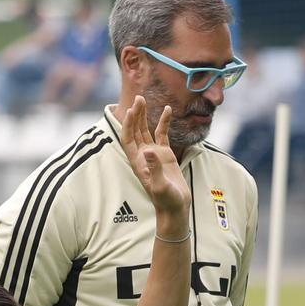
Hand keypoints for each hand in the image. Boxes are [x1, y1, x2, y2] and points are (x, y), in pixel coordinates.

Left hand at [118, 94, 189, 231]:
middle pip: (135, 131)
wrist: (175, 207)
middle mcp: (143, 156)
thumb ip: (154, 168)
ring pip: (146, 130)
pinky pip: (162, 134)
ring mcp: (153, 154)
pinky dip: (164, 122)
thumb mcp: (160, 185)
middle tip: (139, 98)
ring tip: (144, 99)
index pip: (129, 138)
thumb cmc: (166, 200)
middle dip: (136, 115)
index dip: (129, 124)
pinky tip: (167, 110)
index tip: (133, 110)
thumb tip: (149, 150)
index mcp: (138, 162)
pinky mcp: (165, 155)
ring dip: (145, 116)